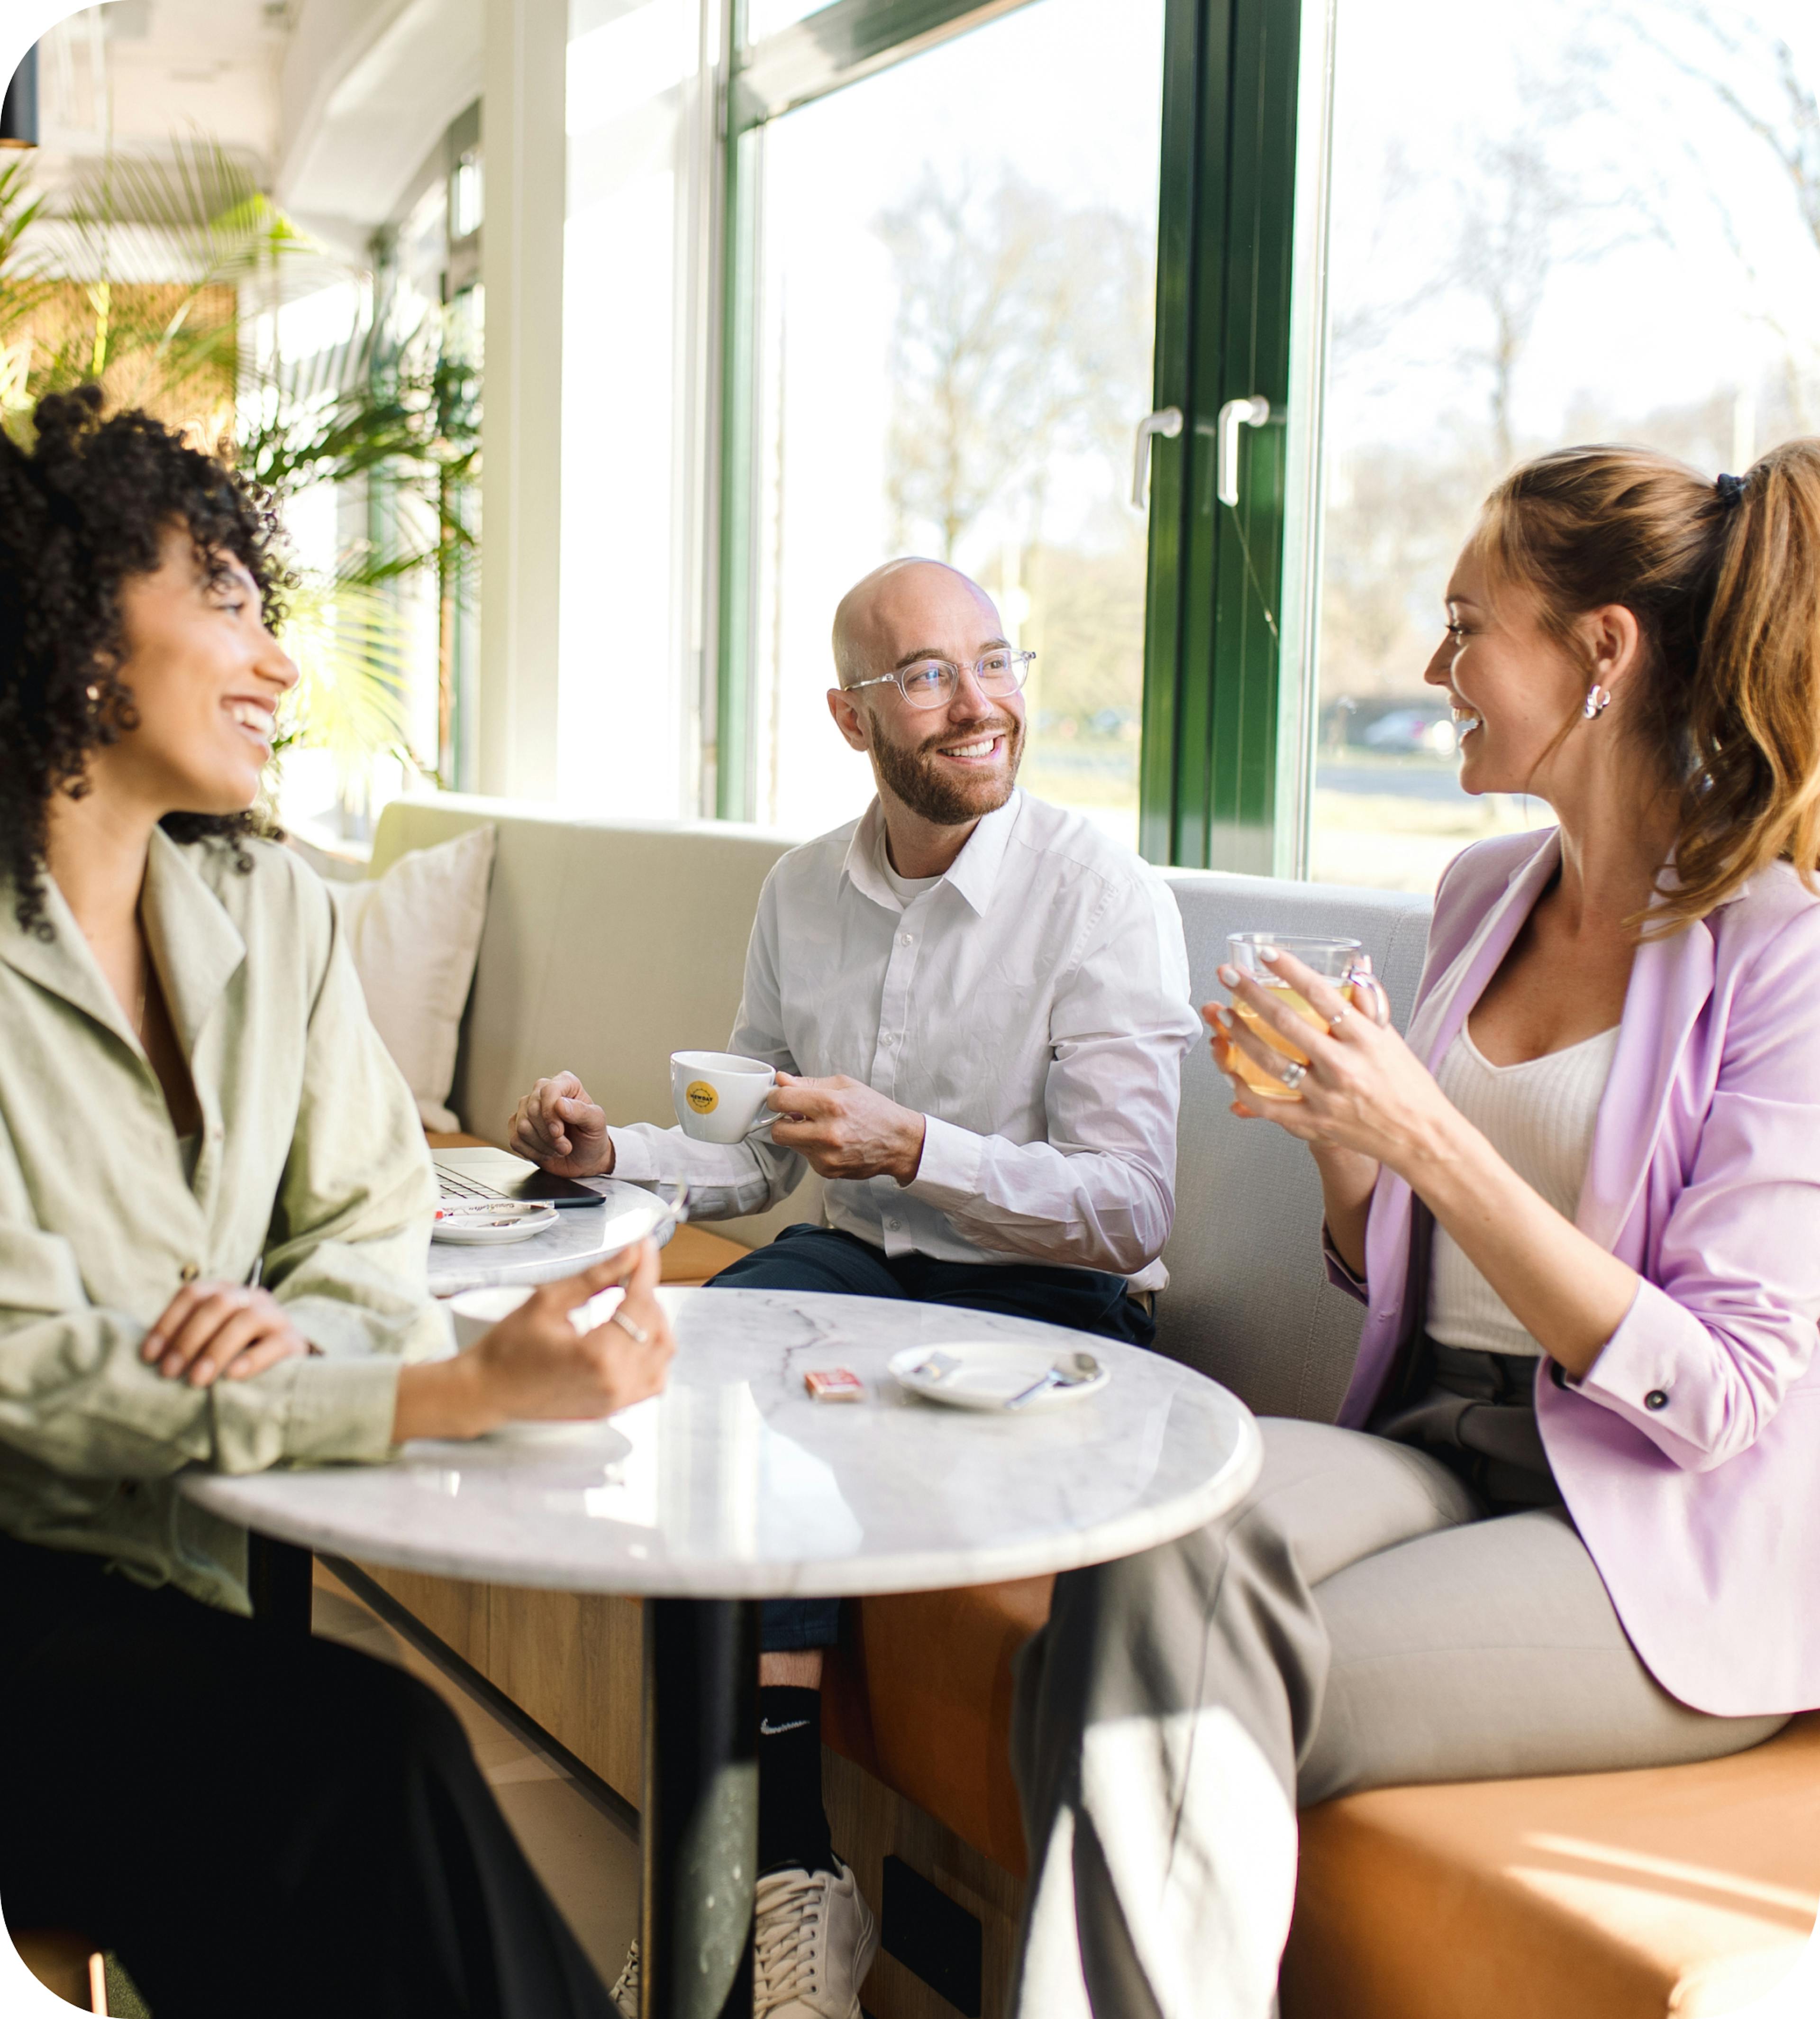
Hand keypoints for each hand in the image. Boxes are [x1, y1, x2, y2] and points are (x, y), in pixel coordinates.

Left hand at [141, 1282, 310, 1387]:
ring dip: (216, 1349)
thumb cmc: (234, 1356)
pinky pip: (276, 1343)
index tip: (149, 1356)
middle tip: (169, 1373)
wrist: (284, 1366)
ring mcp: (275, 1316)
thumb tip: (148, 1358)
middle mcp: (250, 1297)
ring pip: (246, 1319)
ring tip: (197, 1380)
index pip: (192, 1294)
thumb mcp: (207, 1342)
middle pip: (217, 1304)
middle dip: (188, 1339)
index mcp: (224, 1292)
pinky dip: (252, 1358)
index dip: (167, 1323)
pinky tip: (232, 1376)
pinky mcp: (294, 1340)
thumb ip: (185, 1341)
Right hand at [392, 1240, 673, 1441]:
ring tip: (631, 1304)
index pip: (639, 1302)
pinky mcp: (612, 1408)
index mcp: (597, 1355)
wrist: (487, 1391)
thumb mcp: (547, 1302)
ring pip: (662, 1355)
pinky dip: (653, 1355)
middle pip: (656, 1327)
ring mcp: (615, 1399)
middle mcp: (614, 1381)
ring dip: (654, 1323)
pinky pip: (653, 1380)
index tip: (644, 1247)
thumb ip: (595, 1278)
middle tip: (629, 1274)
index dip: (645, 1268)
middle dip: (647, 1295)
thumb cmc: (507, 1350)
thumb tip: (630, 1255)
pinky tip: (635, 1337)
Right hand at [508, 1071, 613, 1177]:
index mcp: (565, 1083)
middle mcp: (543, 1092)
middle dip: (550, 1135)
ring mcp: (527, 1109)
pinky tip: (547, 1152)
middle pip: (533, 1110)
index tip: (559, 1131)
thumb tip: (559, 1104)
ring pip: (523, 1127)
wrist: (585, 1159)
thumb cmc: (591, 1136)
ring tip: (558, 1149)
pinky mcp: (516, 1126)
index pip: (548, 1090)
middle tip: (566, 1146)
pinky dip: (533, 1153)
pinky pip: (515, 1140)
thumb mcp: (596, 1123)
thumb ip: (582, 1111)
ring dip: (543, 1146)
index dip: (550, 1113)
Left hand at [766, 1073, 925, 1183]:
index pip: (781, 1101)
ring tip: (820, 1127)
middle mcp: (827, 1133)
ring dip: (798, 1134)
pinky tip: (830, 1141)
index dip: (776, 1097)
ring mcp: (826, 1156)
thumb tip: (782, 1081)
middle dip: (781, 1121)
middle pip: (777, 1131)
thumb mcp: (844, 1086)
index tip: (781, 1098)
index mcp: (831, 1105)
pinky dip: (812, 1148)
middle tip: (795, 1116)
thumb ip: (808, 1083)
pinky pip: (805, 1157)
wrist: (899, 1142)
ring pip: (790, 1145)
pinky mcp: (827, 1171)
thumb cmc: (874, 1110)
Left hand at [1203, 948, 1457, 1178]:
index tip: (1266, 954)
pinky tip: (1229, 1071)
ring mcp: (1326, 1096)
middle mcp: (1343, 1065)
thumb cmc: (1406, 1085)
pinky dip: (1244, 1089)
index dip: (1291, 971)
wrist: (1421, 1137)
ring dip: (1239, 1034)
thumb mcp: (1391, 1038)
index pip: (1322, 995)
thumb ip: (1370, 1002)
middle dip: (1251, 994)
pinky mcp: (1315, 1123)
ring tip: (1222, 1014)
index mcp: (1365, 1039)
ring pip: (1270, 1061)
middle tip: (1228, 975)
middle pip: (1286, 1023)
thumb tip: (1356, 964)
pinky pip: (1268, 1107)